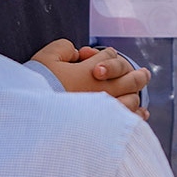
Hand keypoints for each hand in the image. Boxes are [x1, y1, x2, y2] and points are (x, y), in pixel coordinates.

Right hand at [30, 41, 151, 118]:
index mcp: (90, 72)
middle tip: (144, 74)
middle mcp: (102, 90)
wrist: (32, 116)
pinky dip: (136, 116)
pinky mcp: (103, 129)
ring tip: (140, 95)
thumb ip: (64, 48)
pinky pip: (127, 121)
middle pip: (128, 78)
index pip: (109, 57)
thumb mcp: (47, 57)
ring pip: (131, 100)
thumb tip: (75, 52)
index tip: (97, 60)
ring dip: (137, 94)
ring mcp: (105, 111)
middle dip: (137, 75)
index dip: (105, 55)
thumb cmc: (38, 86)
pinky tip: (140, 114)